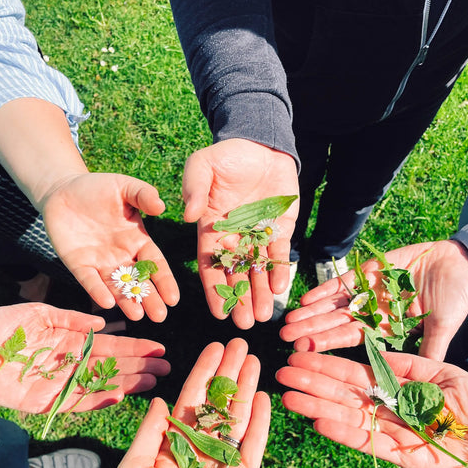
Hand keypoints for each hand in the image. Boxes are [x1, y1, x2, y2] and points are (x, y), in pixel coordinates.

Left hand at [0, 303, 169, 411]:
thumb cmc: (0, 327)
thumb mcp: (38, 313)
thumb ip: (70, 318)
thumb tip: (103, 323)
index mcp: (71, 342)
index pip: (110, 346)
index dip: (135, 347)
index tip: (158, 348)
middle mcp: (71, 364)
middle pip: (112, 367)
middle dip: (140, 368)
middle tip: (166, 369)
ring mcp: (61, 384)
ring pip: (101, 385)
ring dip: (128, 384)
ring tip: (153, 382)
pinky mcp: (47, 402)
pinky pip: (77, 403)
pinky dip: (98, 401)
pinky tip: (119, 396)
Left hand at [41, 172, 179, 321]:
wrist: (62, 190)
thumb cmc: (97, 187)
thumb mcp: (124, 186)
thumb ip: (143, 194)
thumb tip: (161, 206)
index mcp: (137, 240)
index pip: (155, 264)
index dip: (164, 281)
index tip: (174, 299)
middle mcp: (121, 256)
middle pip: (138, 281)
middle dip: (149, 299)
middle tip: (159, 317)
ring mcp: (100, 263)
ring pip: (116, 287)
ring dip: (126, 302)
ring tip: (137, 316)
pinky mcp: (78, 264)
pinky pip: (89, 281)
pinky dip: (97, 291)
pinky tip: (107, 303)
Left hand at [116, 338, 269, 467]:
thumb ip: (150, 433)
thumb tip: (161, 400)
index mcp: (173, 443)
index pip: (192, 399)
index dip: (203, 372)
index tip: (214, 347)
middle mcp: (200, 448)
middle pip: (218, 402)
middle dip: (229, 373)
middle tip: (241, 342)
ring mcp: (223, 464)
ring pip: (238, 418)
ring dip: (246, 389)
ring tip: (255, 360)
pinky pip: (253, 446)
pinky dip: (260, 423)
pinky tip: (263, 396)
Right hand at [182, 139, 298, 328]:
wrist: (261, 144)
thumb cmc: (226, 155)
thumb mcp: (202, 165)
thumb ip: (193, 189)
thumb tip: (187, 216)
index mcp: (210, 230)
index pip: (210, 265)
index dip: (213, 290)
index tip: (218, 312)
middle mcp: (234, 239)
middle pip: (235, 275)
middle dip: (239, 299)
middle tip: (243, 323)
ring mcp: (258, 236)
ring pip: (258, 270)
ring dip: (259, 293)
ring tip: (262, 315)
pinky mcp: (280, 229)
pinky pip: (279, 254)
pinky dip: (279, 271)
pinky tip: (279, 289)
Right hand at [276, 351, 467, 467]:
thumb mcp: (443, 374)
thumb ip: (408, 366)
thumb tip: (374, 355)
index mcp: (396, 388)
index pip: (353, 375)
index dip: (326, 366)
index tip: (300, 356)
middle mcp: (387, 410)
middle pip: (343, 396)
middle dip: (312, 385)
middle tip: (281, 375)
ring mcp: (392, 433)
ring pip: (348, 418)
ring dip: (317, 408)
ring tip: (289, 398)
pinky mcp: (401, 457)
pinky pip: (368, 444)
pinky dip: (343, 434)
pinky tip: (319, 422)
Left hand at [280, 240, 467, 360]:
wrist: (463, 263)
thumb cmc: (457, 296)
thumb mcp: (443, 325)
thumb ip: (431, 347)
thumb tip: (426, 377)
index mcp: (386, 328)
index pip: (351, 339)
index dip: (327, 344)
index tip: (303, 351)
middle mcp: (372, 312)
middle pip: (335, 323)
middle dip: (311, 329)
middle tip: (284, 337)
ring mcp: (369, 292)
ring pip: (334, 304)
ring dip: (312, 311)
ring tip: (289, 319)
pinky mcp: (370, 271)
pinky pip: (344, 282)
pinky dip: (325, 289)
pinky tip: (306, 298)